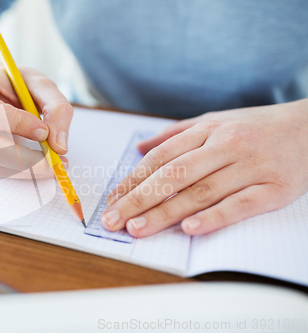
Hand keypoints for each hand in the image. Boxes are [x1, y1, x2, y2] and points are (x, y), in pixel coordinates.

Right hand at [0, 67, 71, 178]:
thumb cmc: (14, 84)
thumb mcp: (39, 83)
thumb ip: (56, 108)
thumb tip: (59, 147)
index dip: (18, 124)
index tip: (43, 131)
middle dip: (24, 157)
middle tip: (54, 161)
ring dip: (24, 169)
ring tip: (51, 164)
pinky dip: (19, 172)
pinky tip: (37, 165)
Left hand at [102, 99, 307, 236]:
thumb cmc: (256, 127)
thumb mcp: (214, 121)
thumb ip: (175, 134)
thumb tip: (139, 148)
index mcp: (208, 131)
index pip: (161, 158)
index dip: (133, 180)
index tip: (113, 200)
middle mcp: (225, 146)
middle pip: (173, 176)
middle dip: (139, 200)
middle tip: (113, 220)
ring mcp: (250, 167)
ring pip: (201, 192)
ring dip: (166, 213)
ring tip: (138, 229)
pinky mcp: (273, 189)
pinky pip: (240, 205)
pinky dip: (215, 217)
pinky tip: (190, 229)